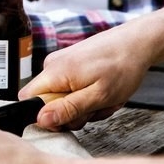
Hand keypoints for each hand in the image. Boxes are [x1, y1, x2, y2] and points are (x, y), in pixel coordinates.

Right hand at [19, 18, 155, 129]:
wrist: (135, 43)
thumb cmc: (122, 66)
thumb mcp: (99, 96)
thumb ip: (69, 109)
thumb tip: (41, 119)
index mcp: (54, 72)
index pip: (27, 99)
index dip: (45, 115)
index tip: (70, 118)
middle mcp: (51, 65)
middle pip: (47, 101)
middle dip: (71, 112)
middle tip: (95, 108)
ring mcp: (60, 63)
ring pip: (60, 96)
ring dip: (82, 105)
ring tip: (103, 98)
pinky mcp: (69, 63)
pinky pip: (68, 87)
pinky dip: (85, 95)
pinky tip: (101, 90)